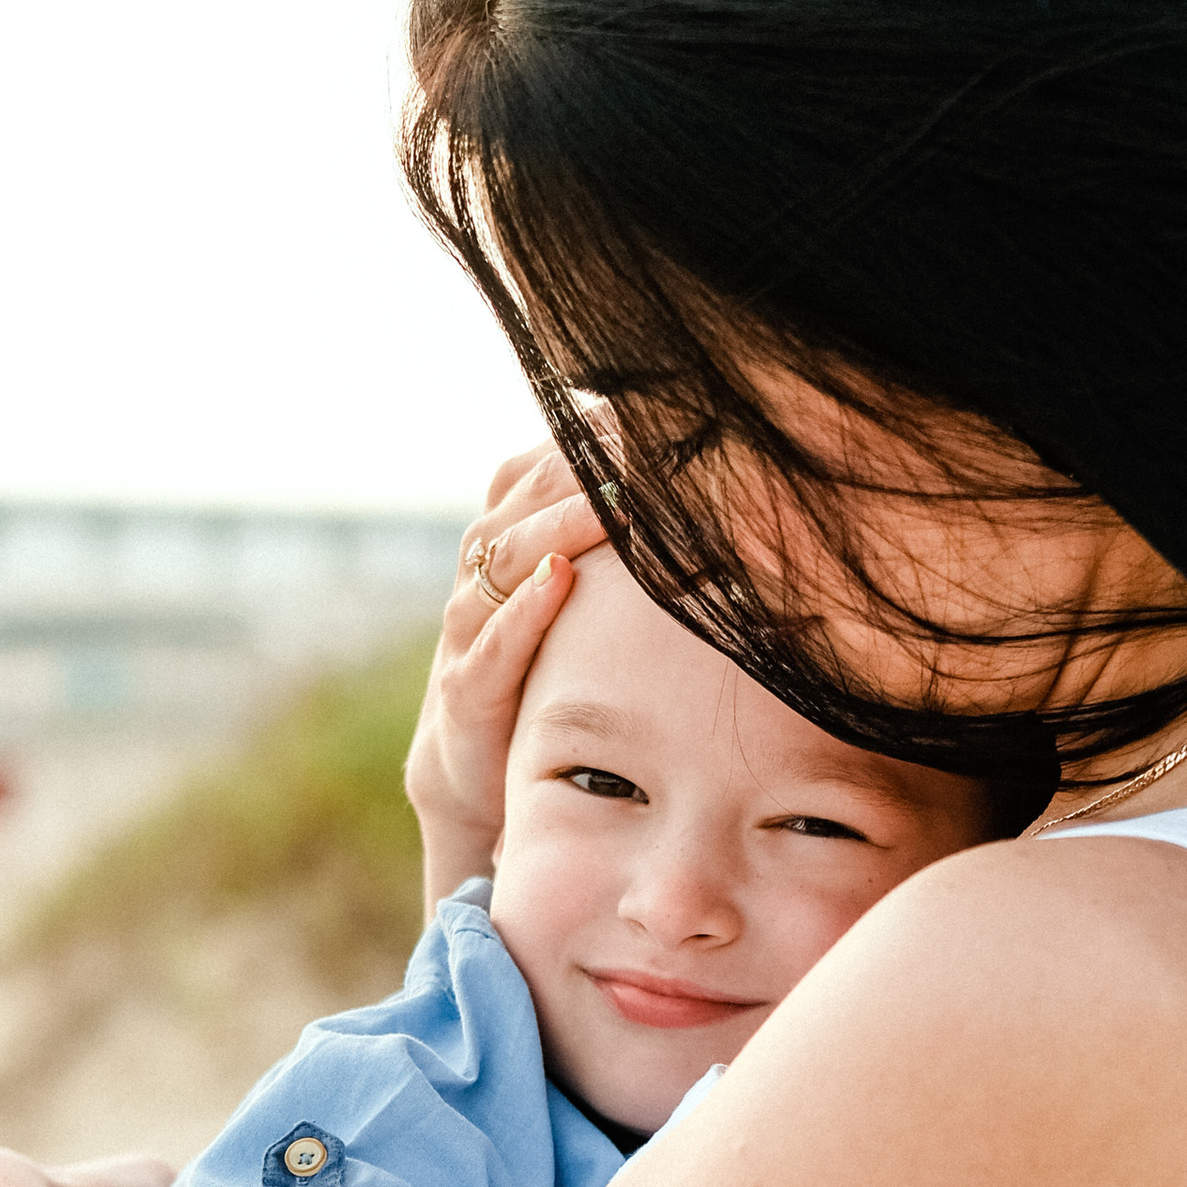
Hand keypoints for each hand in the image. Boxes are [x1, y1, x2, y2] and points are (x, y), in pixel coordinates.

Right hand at [404, 441, 611, 899]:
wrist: (476, 779)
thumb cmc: (550, 679)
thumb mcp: (589, 611)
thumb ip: (628, 558)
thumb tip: (722, 508)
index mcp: (510, 546)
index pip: (537, 467)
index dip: (581, 435)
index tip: (640, 406)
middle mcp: (481, 577)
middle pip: (521, 497)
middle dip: (578, 462)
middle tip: (642, 434)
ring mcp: (466, 634)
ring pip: (502, 559)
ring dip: (559, 522)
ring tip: (613, 495)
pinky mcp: (464, 695)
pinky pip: (490, 643)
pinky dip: (524, 610)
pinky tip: (561, 578)